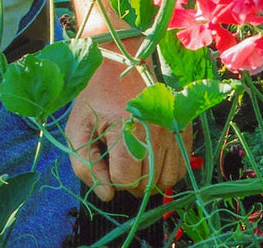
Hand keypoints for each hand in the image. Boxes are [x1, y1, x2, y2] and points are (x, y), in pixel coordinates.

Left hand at [65, 57, 191, 201]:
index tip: (106, 162)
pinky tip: (151, 158)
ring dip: (151, 180)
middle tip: (119, 164)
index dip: (112, 179)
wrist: (122, 66)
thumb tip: (106, 195)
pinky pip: (182, 168)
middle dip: (131, 182)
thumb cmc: (96, 98)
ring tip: (136, 163)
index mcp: (126, 130)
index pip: (125, 180)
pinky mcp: (184, 130)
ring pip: (168, 181)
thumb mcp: (77, 128)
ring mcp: (173, 131)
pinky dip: (167, 171)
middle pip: (148, 184)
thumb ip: (84, 165)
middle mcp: (156, 132)